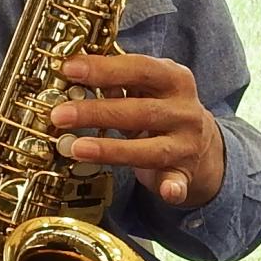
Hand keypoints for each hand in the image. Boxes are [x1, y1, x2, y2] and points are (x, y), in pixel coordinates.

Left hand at [46, 53, 225, 208]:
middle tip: (60, 114)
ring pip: (150, 149)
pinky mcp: (184, 173)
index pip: (139, 68)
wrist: (200, 141)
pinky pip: (178, 183)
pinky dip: (174, 188)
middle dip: (96, 112)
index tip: (70, 69)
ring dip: (112, 150)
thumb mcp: (146, 86)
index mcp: (175, 79)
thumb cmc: (161, 106)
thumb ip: (118, 80)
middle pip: (140, 111)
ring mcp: (186, 144)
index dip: (104, 68)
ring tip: (77, 148)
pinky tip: (168, 191)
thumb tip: (75, 74)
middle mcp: (184, 111)